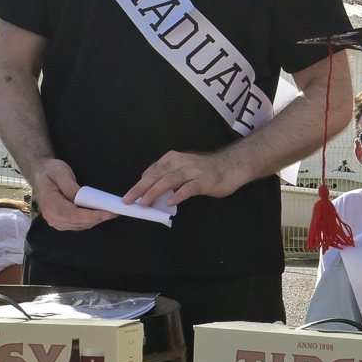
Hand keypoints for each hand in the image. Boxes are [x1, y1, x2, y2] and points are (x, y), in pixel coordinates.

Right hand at [32, 159, 114, 230]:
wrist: (40, 174)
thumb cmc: (50, 171)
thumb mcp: (60, 173)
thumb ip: (70, 187)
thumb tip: (81, 198)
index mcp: (51, 205)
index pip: (76, 216)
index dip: (94, 216)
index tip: (109, 213)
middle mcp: (52, 217)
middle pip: (80, 223)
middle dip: (99, 218)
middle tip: (115, 211)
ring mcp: (56, 222)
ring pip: (81, 225)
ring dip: (95, 220)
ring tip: (109, 211)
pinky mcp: (60, 222)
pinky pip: (78, 224)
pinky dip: (89, 220)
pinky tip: (98, 213)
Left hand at [123, 150, 245, 210]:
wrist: (232, 165)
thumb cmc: (206, 170)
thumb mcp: (184, 169)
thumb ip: (169, 177)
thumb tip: (152, 191)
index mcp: (173, 158)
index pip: (152, 171)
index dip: (140, 184)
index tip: (130, 196)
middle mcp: (181, 162)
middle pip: (157, 174)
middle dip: (140, 188)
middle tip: (128, 200)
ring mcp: (193, 171)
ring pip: (170, 180)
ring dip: (155, 191)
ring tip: (144, 202)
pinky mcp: (204, 181)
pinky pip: (188, 188)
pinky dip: (178, 195)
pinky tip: (170, 203)